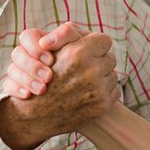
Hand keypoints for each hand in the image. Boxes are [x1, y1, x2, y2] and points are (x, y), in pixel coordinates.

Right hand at [0, 29, 119, 149]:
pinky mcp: (102, 106)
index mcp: (78, 54)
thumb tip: (93, 36)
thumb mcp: (51, 49)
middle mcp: (90, 71)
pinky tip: (87, 93)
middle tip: (84, 68)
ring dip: (102, 77)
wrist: (35, 115)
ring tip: (83, 82)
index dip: (95, 44)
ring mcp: (98, 90)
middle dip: (99, 61)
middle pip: (110, 58)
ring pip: (112, 75)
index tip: (88, 50)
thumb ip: (69, 34)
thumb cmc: (40, 76)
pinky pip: (113, 91)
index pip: (104, 41)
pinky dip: (103, 92)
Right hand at [1, 23, 85, 98]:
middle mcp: (29, 56)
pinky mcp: (19, 88)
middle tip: (48, 77)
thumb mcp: (81, 44)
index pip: (28, 37)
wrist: (88, 91)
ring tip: (42, 90)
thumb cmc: (87, 61)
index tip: (51, 59)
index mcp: (41, 42)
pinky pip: (8, 87)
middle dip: (32, 66)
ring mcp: (22, 72)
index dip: (35, 47)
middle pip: (17, 54)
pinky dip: (16, 90)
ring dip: (26, 79)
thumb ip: (67, 34)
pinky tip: (27, 96)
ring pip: (12, 71)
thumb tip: (45, 42)